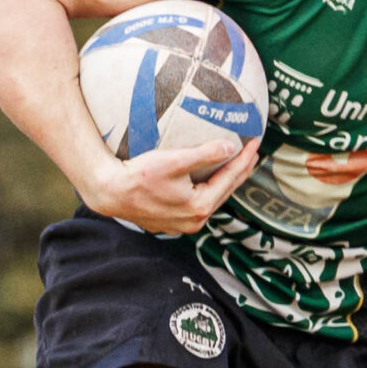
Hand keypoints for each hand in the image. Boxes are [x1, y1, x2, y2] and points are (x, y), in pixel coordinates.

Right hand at [79, 138, 259, 233]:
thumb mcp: (174, 161)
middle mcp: (194, 221)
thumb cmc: (139, 175)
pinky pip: (198, 204)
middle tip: (253, 153)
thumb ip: (205, 154)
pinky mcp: (171, 222)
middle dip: (240, 171)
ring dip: (225, 182)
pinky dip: (208, 190)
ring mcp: (182, 224)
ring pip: (212, 200)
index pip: (230, 178)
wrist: (109, 193)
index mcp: (199, 207)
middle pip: (225, 191)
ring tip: (237, 166)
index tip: (256, 142)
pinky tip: (208, 180)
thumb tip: (230, 147)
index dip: (244, 159)